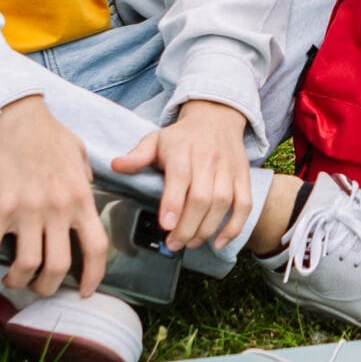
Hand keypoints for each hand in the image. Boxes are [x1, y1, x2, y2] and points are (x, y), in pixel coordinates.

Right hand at [0, 96, 106, 296]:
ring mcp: (28, 210)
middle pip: (58, 266)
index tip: (84, 291)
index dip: (93, 277)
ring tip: (11, 279)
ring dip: (17, 280)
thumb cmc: (45, 131)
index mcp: (80, 198)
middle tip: (38, 287)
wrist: (12, 114)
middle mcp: (58, 209)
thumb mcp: (79, 153)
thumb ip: (85, 177)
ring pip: (26, 264)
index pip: (96, 248)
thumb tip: (87, 190)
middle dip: (47, 286)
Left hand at [113, 100, 251, 253]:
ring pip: (223, 203)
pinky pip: (244, 204)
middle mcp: (207, 160)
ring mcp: (227, 169)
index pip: (180, 177)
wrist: (216, 117)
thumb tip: (116, 166)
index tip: (166, 225)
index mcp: (182, 151)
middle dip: (188, 227)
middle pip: (202, 198)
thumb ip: (137, 156)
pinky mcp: (242, 177)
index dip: (174, 203)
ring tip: (190, 243)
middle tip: (173, 244)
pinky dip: (234, 226)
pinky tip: (219, 242)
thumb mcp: (156, 139)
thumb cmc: (182, 136)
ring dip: (207, 229)